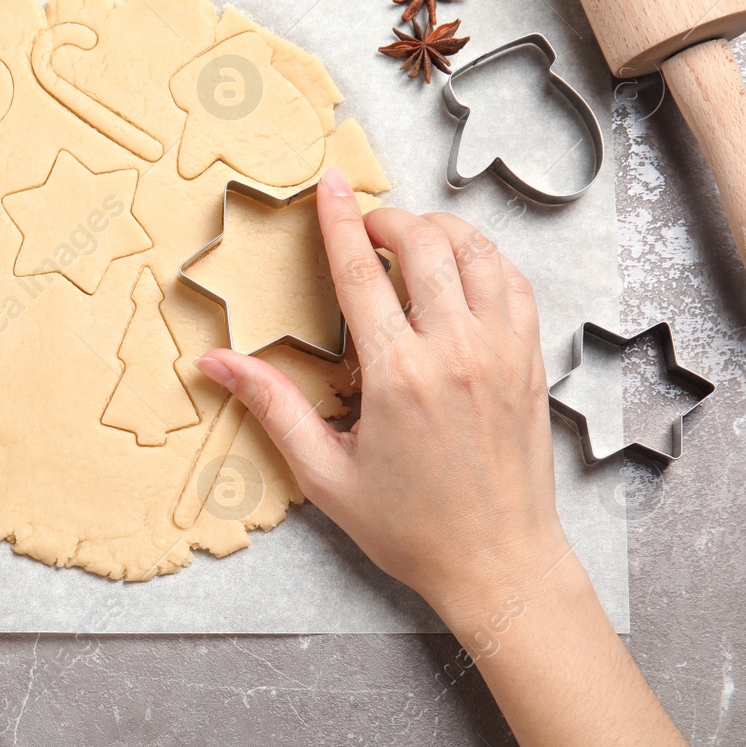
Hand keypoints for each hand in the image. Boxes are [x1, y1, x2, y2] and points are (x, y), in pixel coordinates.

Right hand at [196, 167, 568, 628]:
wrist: (498, 563)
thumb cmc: (412, 528)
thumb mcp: (325, 474)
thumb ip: (272, 407)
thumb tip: (216, 364)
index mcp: (399, 376)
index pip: (362, 273)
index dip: (340, 220)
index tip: (329, 184)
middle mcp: (455, 352)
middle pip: (424, 244)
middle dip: (389, 218)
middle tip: (365, 224)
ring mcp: (501, 352)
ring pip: (477, 252)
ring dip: (440, 231)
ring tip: (411, 240)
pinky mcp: (530, 362)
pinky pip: (514, 283)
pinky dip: (486, 259)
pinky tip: (462, 269)